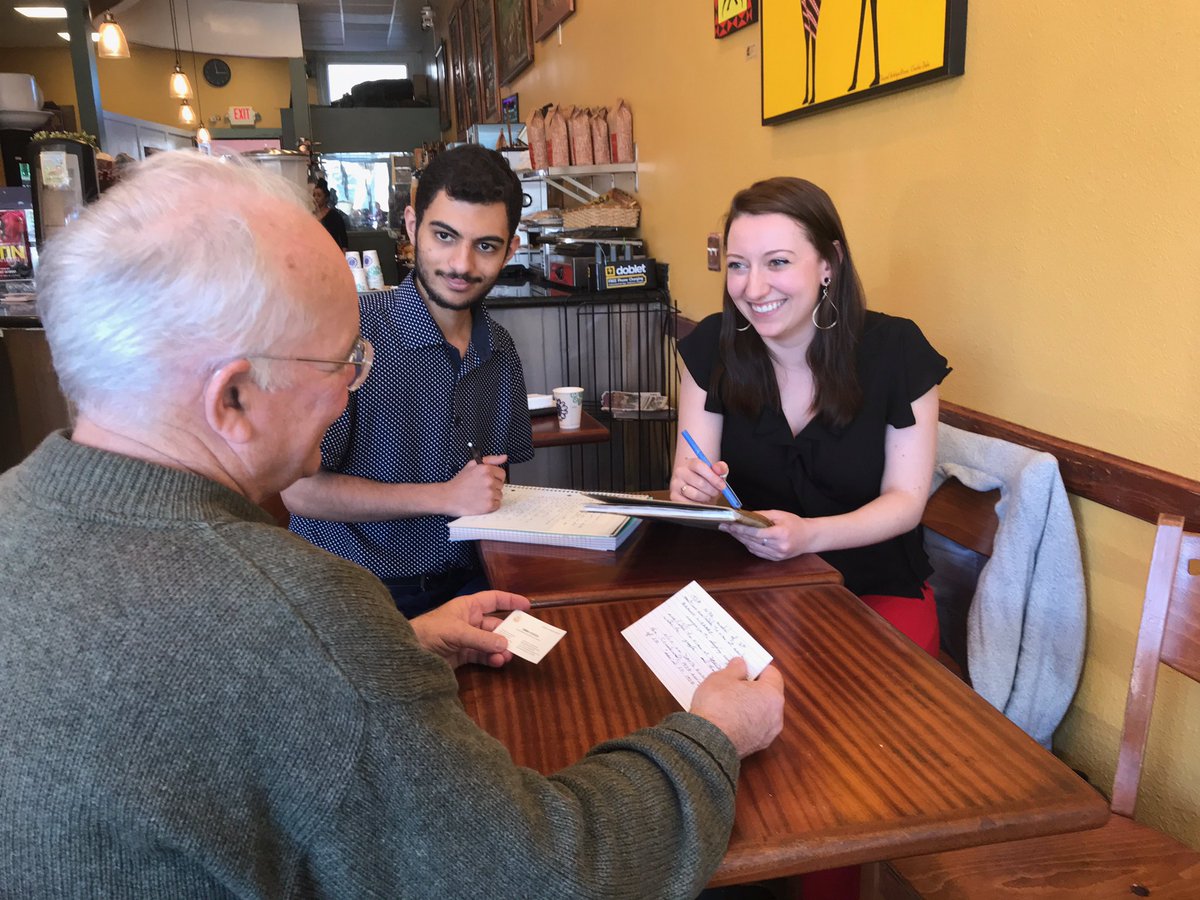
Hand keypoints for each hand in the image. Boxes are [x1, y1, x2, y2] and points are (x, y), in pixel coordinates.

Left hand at [410, 590, 531, 668]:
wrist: (407, 652)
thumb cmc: (430, 631)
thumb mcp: (457, 631)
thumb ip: (482, 639)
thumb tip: (506, 644)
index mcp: (467, 607)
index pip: (493, 600)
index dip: (510, 601)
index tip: (528, 607)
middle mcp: (469, 621)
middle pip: (495, 624)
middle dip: (508, 632)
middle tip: (523, 641)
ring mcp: (466, 639)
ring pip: (491, 642)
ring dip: (501, 648)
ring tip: (509, 655)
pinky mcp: (462, 656)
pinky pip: (482, 656)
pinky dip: (491, 659)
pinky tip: (498, 662)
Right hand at [443, 455, 507, 515]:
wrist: (448, 497)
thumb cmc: (459, 483)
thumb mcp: (472, 465)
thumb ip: (491, 459)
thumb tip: (504, 457)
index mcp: (486, 469)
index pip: (502, 474)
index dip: (495, 478)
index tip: (488, 481)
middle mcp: (489, 480)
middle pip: (501, 485)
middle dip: (493, 487)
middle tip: (480, 488)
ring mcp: (489, 493)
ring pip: (499, 495)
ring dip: (491, 496)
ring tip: (479, 495)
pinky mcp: (488, 505)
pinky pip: (497, 505)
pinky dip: (490, 505)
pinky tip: (480, 502)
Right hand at [669, 456, 729, 504]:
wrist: (694, 487)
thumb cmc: (705, 479)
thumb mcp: (715, 472)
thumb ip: (720, 468)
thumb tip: (720, 469)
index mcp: (690, 463)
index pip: (700, 467)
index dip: (713, 477)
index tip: (722, 486)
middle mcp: (680, 472)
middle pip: (700, 482)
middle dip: (712, 490)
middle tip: (716, 492)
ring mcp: (675, 484)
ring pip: (695, 494)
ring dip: (705, 498)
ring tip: (707, 496)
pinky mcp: (674, 496)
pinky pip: (689, 503)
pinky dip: (698, 504)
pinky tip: (700, 501)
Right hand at [689, 658, 784, 758]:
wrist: (707, 743)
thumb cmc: (717, 706)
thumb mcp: (721, 678)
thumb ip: (735, 669)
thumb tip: (741, 664)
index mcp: (772, 694)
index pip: (772, 674)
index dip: (757, 668)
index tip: (743, 667)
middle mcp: (776, 715)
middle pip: (768, 694)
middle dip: (753, 687)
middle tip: (733, 683)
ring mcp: (767, 734)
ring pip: (761, 713)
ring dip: (749, 706)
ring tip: (728, 702)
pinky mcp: (756, 747)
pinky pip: (753, 728)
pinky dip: (744, 722)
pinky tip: (727, 718)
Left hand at [722, 510, 812, 560]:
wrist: (809, 537)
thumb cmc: (795, 523)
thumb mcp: (779, 514)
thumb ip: (761, 515)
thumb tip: (744, 515)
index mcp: (781, 534)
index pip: (756, 533)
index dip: (741, 529)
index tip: (730, 524)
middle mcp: (779, 547)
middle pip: (752, 541)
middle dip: (737, 533)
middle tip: (725, 526)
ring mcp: (777, 555)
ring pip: (753, 548)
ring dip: (741, 540)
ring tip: (731, 531)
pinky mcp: (776, 559)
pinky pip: (758, 553)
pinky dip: (749, 545)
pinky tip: (743, 539)